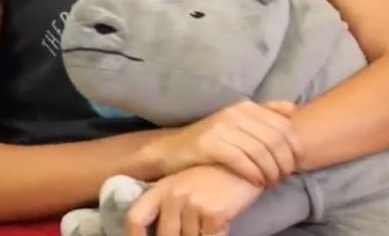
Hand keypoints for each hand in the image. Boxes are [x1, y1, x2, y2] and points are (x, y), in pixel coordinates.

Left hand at [126, 164, 262, 235]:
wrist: (252, 160)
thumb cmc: (219, 174)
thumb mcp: (188, 181)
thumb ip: (171, 202)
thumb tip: (163, 230)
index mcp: (163, 186)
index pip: (136, 217)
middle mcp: (174, 194)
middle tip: (193, 233)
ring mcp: (193, 203)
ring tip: (210, 227)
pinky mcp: (214, 213)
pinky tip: (222, 227)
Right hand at [144, 100, 302, 187]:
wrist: (170, 150)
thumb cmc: (210, 140)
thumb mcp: (238, 123)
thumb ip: (264, 114)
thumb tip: (293, 109)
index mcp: (246, 107)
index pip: (283, 125)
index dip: (295, 146)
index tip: (297, 163)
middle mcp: (236, 113)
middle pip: (275, 139)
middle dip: (285, 161)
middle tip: (285, 177)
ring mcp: (222, 127)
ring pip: (261, 151)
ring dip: (271, 171)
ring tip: (272, 183)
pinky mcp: (209, 144)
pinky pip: (242, 161)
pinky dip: (254, 174)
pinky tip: (258, 183)